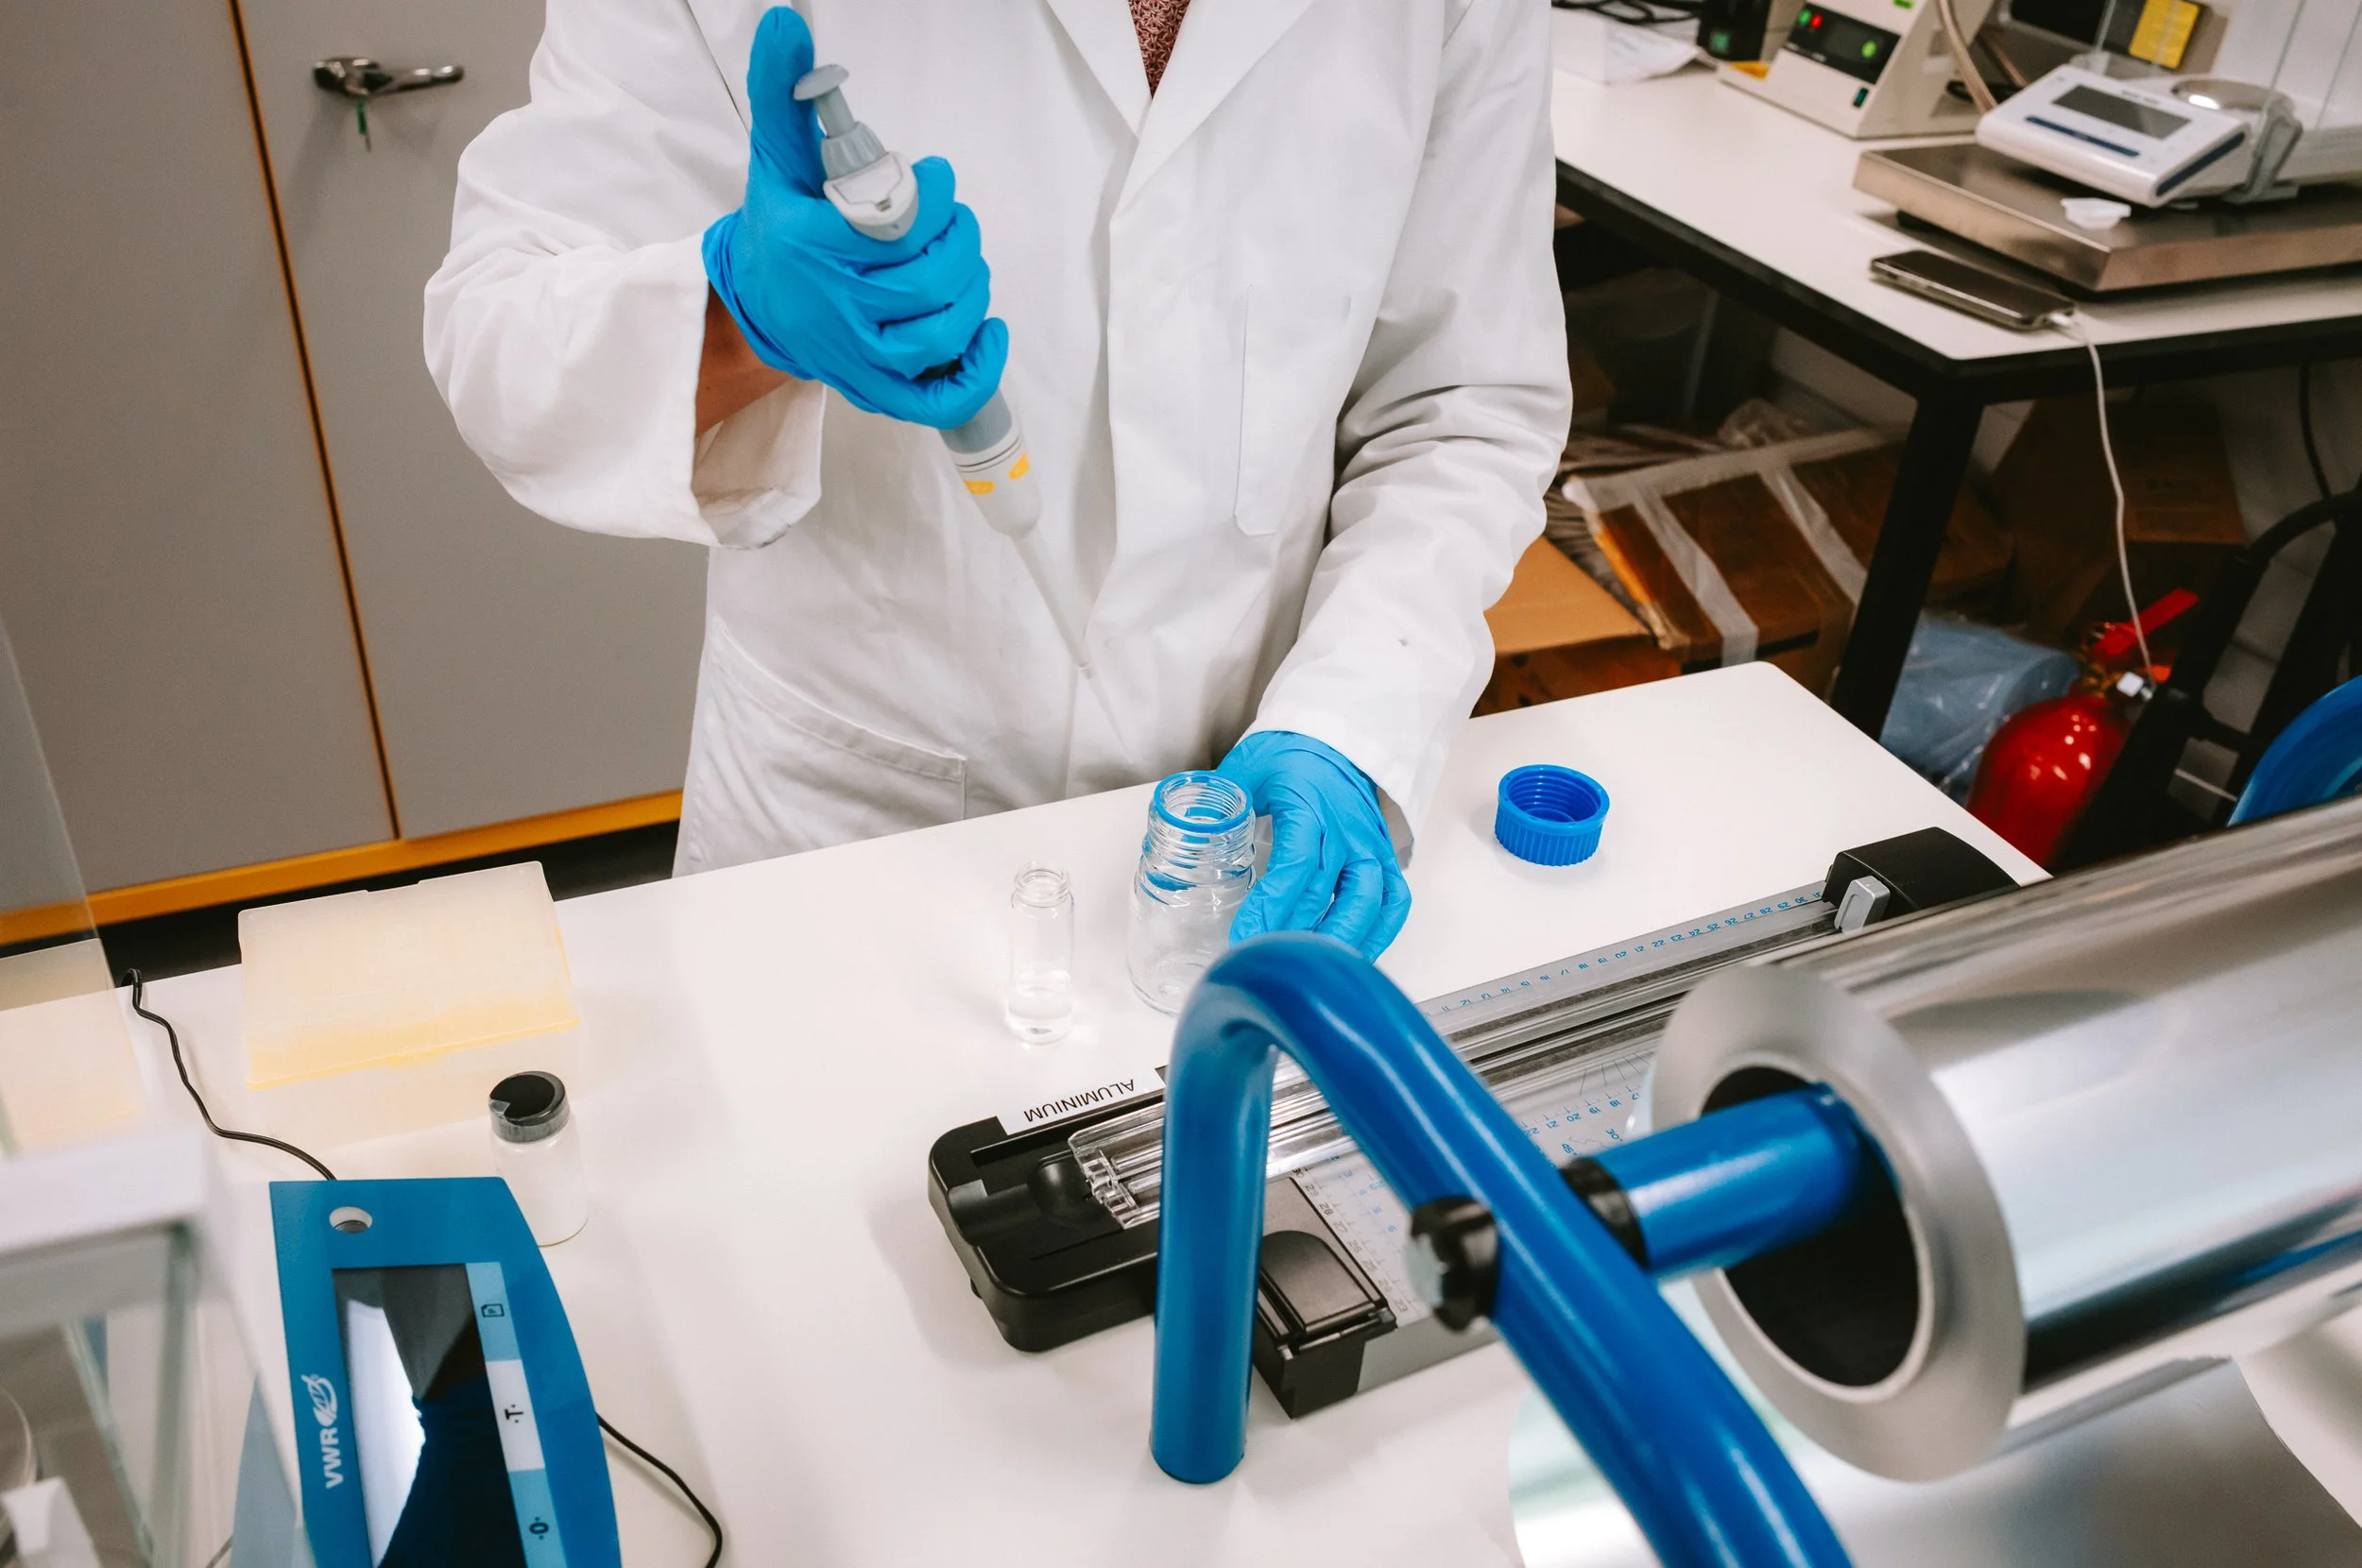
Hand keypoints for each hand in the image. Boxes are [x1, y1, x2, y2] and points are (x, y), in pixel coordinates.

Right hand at [701, 7, 1004, 428]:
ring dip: (973, 290)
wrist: (760, 302)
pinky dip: (978, 366)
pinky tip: (988, 328)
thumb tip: (786, 21)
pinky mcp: (881, 391)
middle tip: (956, 220)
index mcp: (812, 248)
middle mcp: (836, 309)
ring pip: (942, 330)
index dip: (933, 198)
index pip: (893, 227)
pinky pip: (943, 395)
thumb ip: (784, 89)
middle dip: (960, 240)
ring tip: (966, 261)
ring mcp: (860, 357)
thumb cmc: (785, 227)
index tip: (937, 178)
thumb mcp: (778, 156)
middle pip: (929, 281)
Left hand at [1217, 731, 1411, 959]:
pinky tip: (1352, 954)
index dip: (1272, 905)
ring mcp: (1370, 844)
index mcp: (1309, 806)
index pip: (1295, 864)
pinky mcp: (1383, 855)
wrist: (1337, 737)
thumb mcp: (1246, 768)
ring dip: (1340, 938)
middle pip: (1327, 892)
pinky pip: (1394, 900)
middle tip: (1266, 961)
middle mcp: (1346, 829)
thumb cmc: (1290, 752)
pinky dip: (1379, 932)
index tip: (1245, 937)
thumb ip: (1219, 804)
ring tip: (1308, 967)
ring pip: (1369, 901)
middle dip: (1295, 933)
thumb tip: (1185, 838)